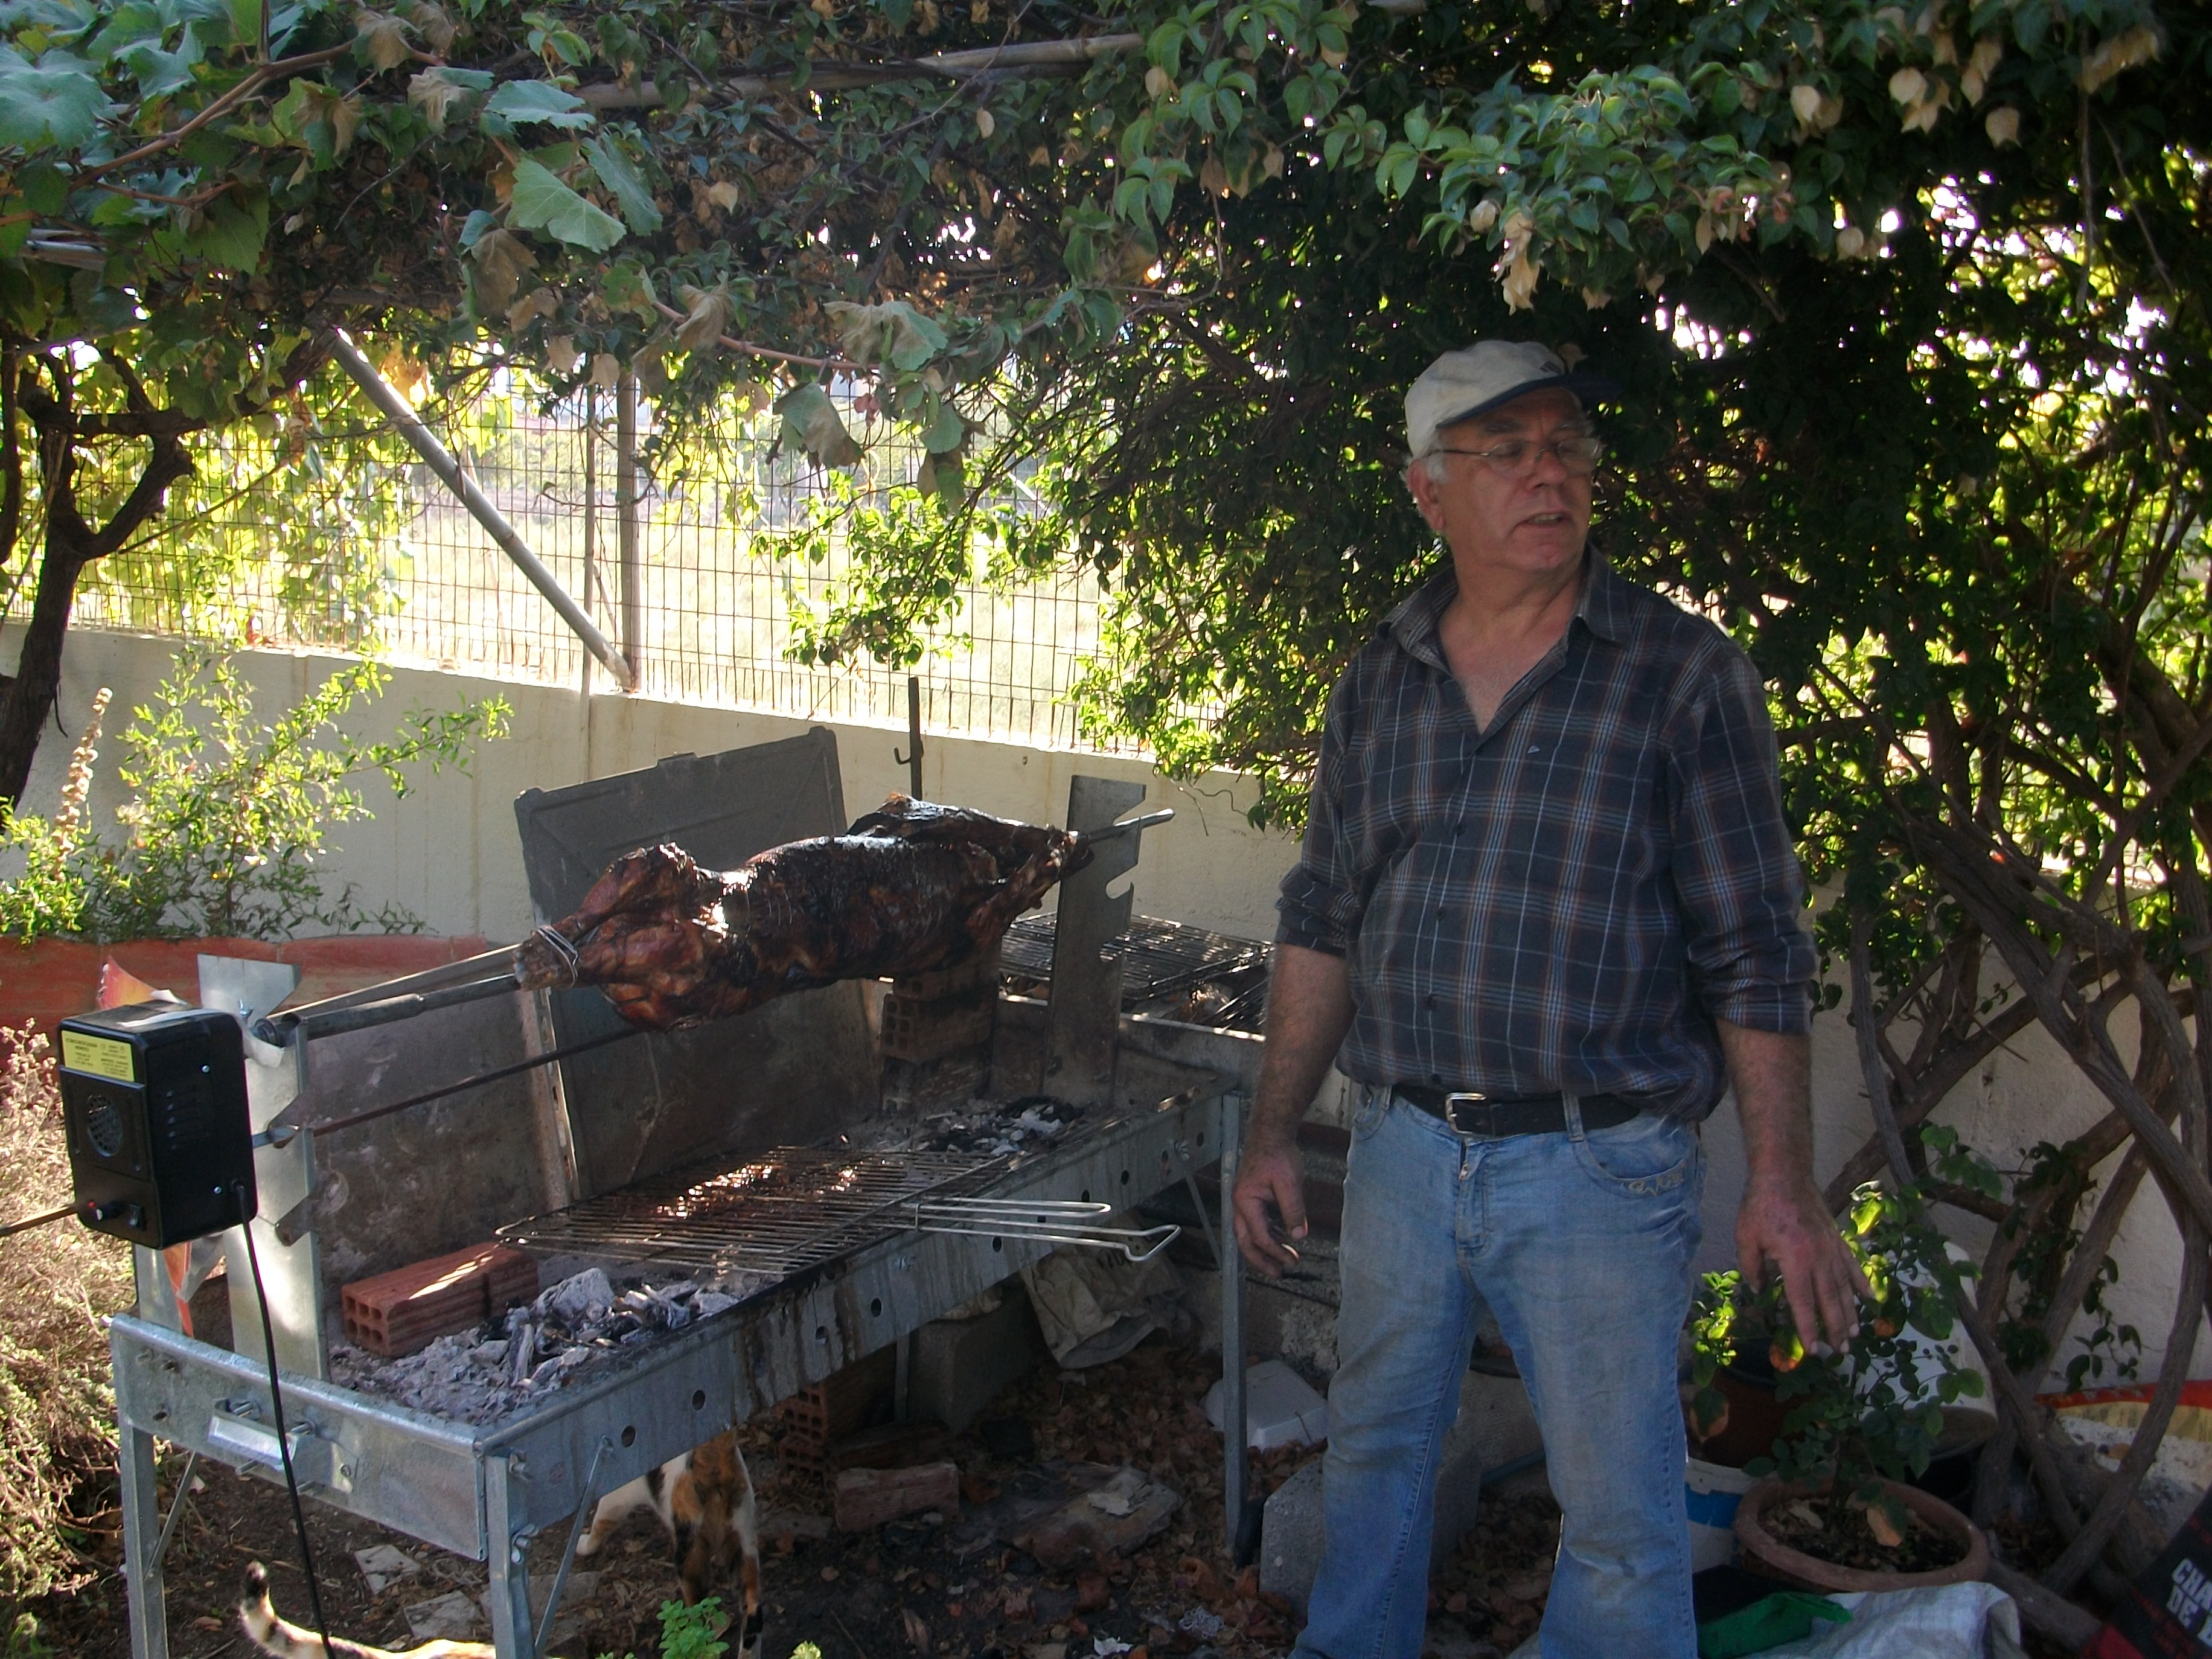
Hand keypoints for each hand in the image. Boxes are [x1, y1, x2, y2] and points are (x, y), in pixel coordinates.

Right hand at [1231, 1137, 1307, 1277]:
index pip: (1260, 1235)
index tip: (1292, 1261)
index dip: (1276, 1251)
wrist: (1271, 1133)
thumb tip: (1299, 1236)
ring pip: (1249, 1234)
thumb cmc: (1277, 1154)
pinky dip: (1268, 1235)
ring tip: (1283, 1261)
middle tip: (1278, 1273)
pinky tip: (1282, 1240)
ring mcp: (1244, 1201)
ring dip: (1266, 1249)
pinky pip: (1256, 1223)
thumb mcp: (1289, 1183)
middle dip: (1261, 1260)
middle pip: (1245, 1241)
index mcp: (1245, 1201)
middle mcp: (1240, 1204)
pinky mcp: (1252, 1198)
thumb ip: (1293, 1210)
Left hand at [1736, 1173, 1869, 1353]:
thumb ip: (1751, 1267)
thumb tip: (1759, 1290)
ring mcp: (1832, 1248)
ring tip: (1855, 1335)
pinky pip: (1852, 1265)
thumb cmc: (1761, 1205)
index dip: (1808, 1328)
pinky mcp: (1837, 1239)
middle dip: (1835, 1329)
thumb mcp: (1746, 1236)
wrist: (1784, 1174)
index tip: (1814, 1350)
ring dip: (1850, 1313)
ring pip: (1844, 1287)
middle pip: (1829, 1301)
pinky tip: (1870, 1299)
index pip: (1803, 1302)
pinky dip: (1861, 1283)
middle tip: (1840, 1353)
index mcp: (1795, 1260)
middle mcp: (1818, 1258)